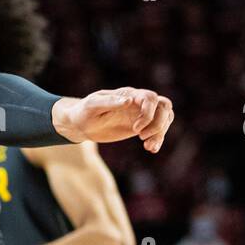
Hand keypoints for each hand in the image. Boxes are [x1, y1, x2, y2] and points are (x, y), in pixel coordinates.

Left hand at [54, 88, 173, 152]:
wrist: (80, 124)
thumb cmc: (83, 112)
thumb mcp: (92, 106)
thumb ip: (109, 102)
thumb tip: (129, 101)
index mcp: (128, 95)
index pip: (151, 98)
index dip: (148, 114)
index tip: (135, 129)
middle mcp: (137, 103)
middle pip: (164, 106)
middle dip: (159, 123)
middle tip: (142, 137)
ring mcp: (140, 115)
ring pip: (165, 117)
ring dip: (161, 133)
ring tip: (148, 146)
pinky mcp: (140, 127)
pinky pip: (157, 130)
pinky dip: (158, 139)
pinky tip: (150, 149)